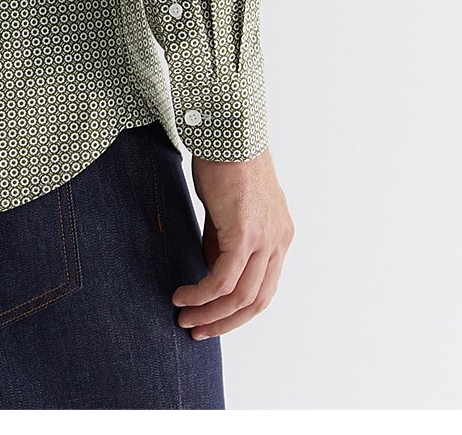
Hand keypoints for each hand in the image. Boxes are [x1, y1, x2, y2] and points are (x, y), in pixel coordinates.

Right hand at [171, 145, 293, 339]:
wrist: (227, 131)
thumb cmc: (225, 161)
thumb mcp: (227, 210)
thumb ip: (223, 241)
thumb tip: (210, 269)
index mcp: (279, 236)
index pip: (264, 287)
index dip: (238, 310)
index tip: (212, 319)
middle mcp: (279, 241)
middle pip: (257, 301)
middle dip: (225, 322)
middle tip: (198, 330)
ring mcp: (265, 239)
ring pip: (241, 296)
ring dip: (210, 313)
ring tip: (183, 316)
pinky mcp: (245, 233)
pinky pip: (223, 278)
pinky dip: (202, 293)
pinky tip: (183, 295)